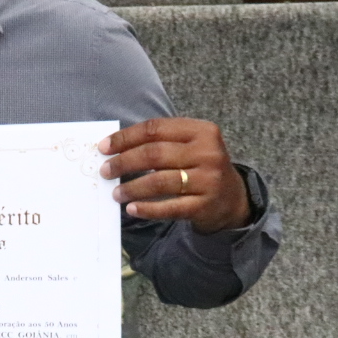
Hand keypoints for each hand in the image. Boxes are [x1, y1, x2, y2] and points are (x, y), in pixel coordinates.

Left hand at [99, 118, 251, 234]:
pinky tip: (132, 208)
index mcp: (201, 131)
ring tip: (116, 193)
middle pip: (154, 154)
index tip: (104, 147)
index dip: (126, 137)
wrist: (233, 198)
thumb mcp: (190, 146)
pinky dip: (147, 208)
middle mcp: (207, 153)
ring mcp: (208, 180)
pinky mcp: (205, 205)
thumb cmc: (200, 167)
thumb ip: (160, 142)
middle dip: (124, 162)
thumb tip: (114, 148)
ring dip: (132, 188)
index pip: (155, 129)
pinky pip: (169, 207)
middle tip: (105, 171)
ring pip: (159, 182)